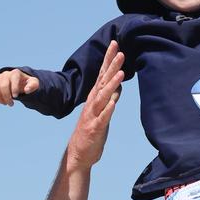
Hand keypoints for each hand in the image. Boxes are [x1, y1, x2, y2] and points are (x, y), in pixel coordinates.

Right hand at [0, 68, 40, 105]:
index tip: (16, 97)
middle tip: (11, 104)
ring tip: (6, 103)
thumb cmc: (27, 83)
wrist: (18, 81)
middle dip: (7, 97)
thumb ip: (33, 85)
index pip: (13, 78)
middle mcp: (6, 73)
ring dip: (0, 99)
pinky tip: (0, 101)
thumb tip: (26, 90)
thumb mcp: (34, 83)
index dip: (14, 88)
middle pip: (3, 85)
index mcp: (16, 73)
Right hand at [66, 41, 123, 169]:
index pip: (102, 75)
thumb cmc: (92, 132)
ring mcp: (93, 116)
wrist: (78, 154)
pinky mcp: (95, 129)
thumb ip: (109, 99)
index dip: (109, 60)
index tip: (116, 44)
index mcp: (95, 98)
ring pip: (103, 97)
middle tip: (120, 51)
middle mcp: (92, 104)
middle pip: (102, 81)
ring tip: (121, 73)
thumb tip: (118, 86)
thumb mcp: (103, 113)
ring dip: (111, 85)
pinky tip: (114, 101)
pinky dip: (108, 109)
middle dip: (111, 66)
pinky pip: (103, 118)